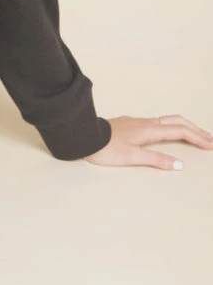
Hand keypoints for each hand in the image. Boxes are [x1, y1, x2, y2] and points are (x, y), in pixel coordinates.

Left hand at [83, 114, 212, 169]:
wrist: (83, 137)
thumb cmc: (105, 149)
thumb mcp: (132, 157)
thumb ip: (156, 160)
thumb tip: (179, 164)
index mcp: (149, 130)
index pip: (180, 132)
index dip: (197, 138)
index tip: (211, 145)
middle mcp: (145, 123)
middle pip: (177, 122)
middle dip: (195, 129)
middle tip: (210, 139)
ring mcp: (137, 122)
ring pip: (167, 120)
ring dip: (184, 126)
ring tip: (194, 134)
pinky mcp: (129, 124)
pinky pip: (156, 122)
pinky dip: (170, 126)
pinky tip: (166, 132)